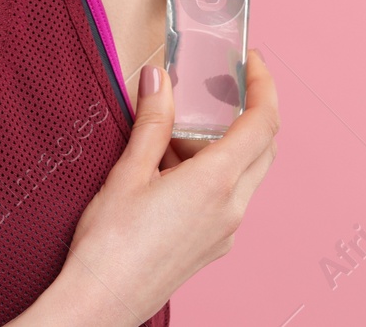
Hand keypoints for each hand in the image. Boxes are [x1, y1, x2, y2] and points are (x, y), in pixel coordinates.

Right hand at [56, 50, 279, 325]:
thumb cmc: (110, 245)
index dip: (264, 86)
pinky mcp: (213, 246)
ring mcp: (225, 232)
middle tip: (217, 88)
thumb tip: (160, 80)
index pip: (264, 123)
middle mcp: (231, 209)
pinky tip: (170, 169)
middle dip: (247, 112)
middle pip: (263, 148)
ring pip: (245, 174)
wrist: (101, 304)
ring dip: (223, 145)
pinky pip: (228, 198)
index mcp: (215, 183)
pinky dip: (213, 172)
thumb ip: (152, 121)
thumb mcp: (128, 172)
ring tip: (174, 133)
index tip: (252, 63)